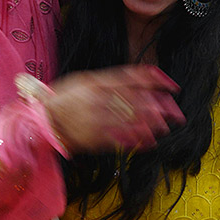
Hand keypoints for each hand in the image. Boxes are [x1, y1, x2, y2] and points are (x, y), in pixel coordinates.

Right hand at [45, 65, 184, 152]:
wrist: (43, 119)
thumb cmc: (65, 98)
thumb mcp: (85, 80)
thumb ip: (109, 80)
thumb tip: (136, 81)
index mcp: (97, 82)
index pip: (132, 77)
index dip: (155, 81)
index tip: (173, 86)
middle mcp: (99, 98)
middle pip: (136, 100)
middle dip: (159, 107)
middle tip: (176, 113)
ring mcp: (96, 118)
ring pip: (130, 120)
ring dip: (152, 124)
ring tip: (165, 128)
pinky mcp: (93, 137)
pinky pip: (119, 139)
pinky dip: (136, 141)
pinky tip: (150, 143)